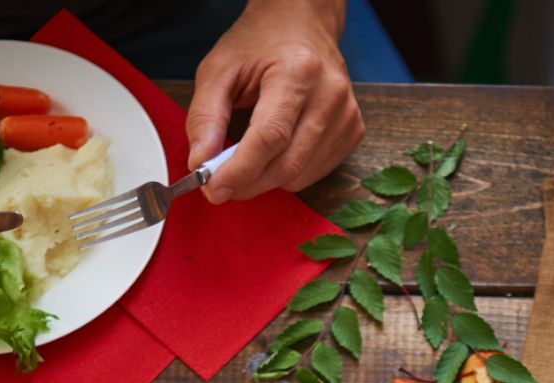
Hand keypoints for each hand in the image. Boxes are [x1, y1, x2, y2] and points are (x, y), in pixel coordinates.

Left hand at [185, 0, 364, 203]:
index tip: (214, 189)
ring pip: (300, 176)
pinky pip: (314, 174)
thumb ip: (206, 115)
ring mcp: (347, 116)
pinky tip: (277, 151)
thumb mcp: (220, 68)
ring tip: (249, 158)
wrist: (302, 22)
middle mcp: (329, 95)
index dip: (240, 171)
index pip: (269, 137)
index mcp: (298, 71)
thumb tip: (200, 163)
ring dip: (267, 179)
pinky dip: (288, 173)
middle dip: (249, 182)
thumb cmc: (261, 43)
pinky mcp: (353, 132)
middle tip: (222, 180)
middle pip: (286, 165)